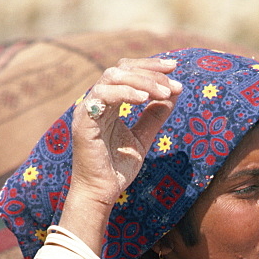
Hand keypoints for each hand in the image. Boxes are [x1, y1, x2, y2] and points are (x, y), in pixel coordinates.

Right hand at [68, 57, 181, 210]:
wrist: (101, 192)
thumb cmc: (117, 168)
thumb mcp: (142, 138)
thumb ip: (154, 116)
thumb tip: (173, 94)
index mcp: (108, 102)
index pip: (127, 71)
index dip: (150, 66)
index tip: (174, 68)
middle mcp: (96, 100)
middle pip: (121, 68)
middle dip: (150, 71)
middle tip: (174, 83)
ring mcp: (88, 108)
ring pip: (113, 77)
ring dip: (142, 81)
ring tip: (164, 92)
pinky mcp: (84, 120)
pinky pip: (103, 95)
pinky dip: (125, 93)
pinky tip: (144, 99)